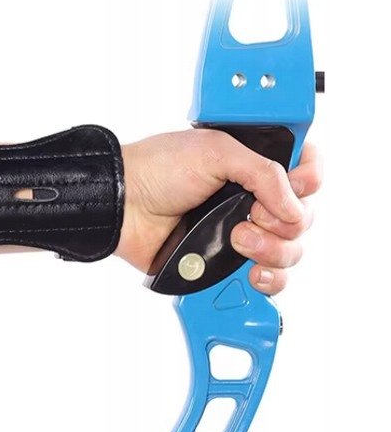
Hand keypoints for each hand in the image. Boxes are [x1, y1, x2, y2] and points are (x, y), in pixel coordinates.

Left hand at [117, 129, 321, 294]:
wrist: (122, 204)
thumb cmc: (157, 169)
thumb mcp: (216, 151)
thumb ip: (264, 173)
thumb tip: (294, 208)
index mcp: (253, 165)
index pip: (306, 172)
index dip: (309, 181)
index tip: (297, 186)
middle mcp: (251, 199)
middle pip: (303, 219)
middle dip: (285, 222)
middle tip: (250, 215)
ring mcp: (241, 232)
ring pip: (289, 252)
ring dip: (273, 250)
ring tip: (237, 240)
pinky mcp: (225, 262)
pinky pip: (266, 279)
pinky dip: (267, 279)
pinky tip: (251, 272)